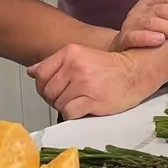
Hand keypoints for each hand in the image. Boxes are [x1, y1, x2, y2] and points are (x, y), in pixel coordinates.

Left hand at [28, 45, 155, 118]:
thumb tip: (31, 71)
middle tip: (70, 98)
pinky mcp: (92, 99)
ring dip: (66, 107)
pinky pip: (69, 113)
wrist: (136, 72)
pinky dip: (73, 115)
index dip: (44, 86)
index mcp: (70, 53)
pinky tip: (84, 109)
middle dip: (55, 99)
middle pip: (47, 91)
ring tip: (80, 102)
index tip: (55, 90)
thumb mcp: (81, 56)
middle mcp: (75, 66)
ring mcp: (84, 83)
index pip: (40, 74)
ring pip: (58, 103)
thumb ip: (54, 63)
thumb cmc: (110, 67)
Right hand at [109, 0, 167, 51]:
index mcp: (149, 3)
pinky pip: (134, 37)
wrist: (123, 53)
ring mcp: (130, 24)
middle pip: (162, 9)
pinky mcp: (124, 40)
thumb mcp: (159, 16)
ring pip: (150, 22)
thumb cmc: (146, 32)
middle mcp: (139, 11)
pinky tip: (160, 40)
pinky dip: (146, 37)